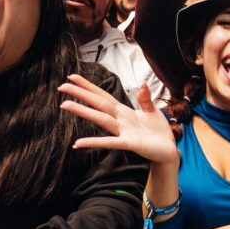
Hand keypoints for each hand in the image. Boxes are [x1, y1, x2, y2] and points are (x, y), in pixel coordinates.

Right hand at [59, 74, 178, 166]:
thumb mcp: (152, 112)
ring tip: (64, 104)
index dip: (89, 86)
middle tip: (61, 86)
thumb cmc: (158, 133)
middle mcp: (120, 121)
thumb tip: (142, 85)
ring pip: (100, 119)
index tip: (73, 77)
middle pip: (97, 104)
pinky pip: (109, 142)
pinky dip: (93, 142)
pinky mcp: (129, 143)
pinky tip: (78, 143)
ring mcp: (122, 132)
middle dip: (80, 94)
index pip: (103, 96)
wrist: (168, 151)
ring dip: (83, 111)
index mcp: (124, 111)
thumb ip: (145, 99)